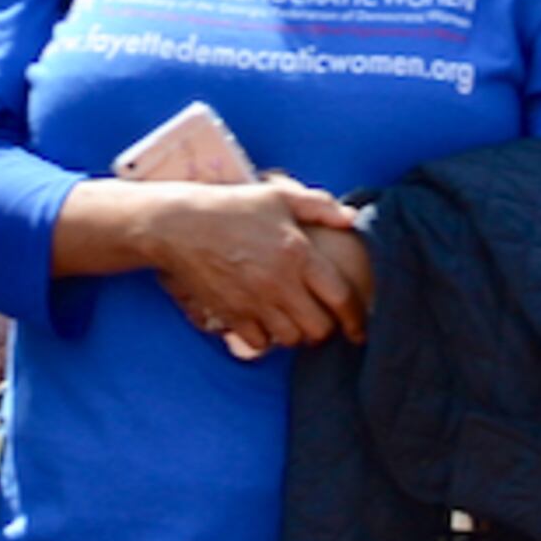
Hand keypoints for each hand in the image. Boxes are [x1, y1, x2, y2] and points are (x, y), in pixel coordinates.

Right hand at [142, 176, 365, 355]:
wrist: (180, 226)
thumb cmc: (233, 207)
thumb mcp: (279, 196)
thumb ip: (320, 206)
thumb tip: (351, 219)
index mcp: (298, 254)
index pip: (340, 298)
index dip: (356, 318)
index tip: (360, 329)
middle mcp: (280, 283)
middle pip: (318, 328)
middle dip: (326, 328)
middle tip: (322, 319)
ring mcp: (254, 302)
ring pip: (291, 339)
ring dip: (297, 333)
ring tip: (295, 319)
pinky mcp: (231, 315)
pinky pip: (260, 344)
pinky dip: (267, 339)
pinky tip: (266, 322)